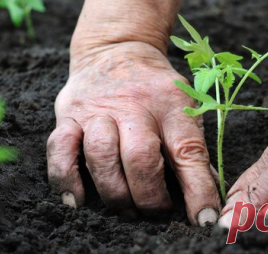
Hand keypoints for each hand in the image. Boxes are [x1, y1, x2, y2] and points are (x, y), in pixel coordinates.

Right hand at [47, 42, 219, 225]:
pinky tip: (78, 200)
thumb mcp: (183, 107)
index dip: (198, 189)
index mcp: (171, 104)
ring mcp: (97, 109)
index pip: (188, 151)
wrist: (117, 50)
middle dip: (149, 196)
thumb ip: (192, 148)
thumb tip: (207, 194)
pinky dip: (66, 179)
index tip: (204, 218)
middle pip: (140, 157)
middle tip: (156, 211)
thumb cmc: (156, 89)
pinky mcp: (69, 115)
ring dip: (115, 192)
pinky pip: (60, 149)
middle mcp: (134, 105)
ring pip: (101, 156)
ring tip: (126, 209)